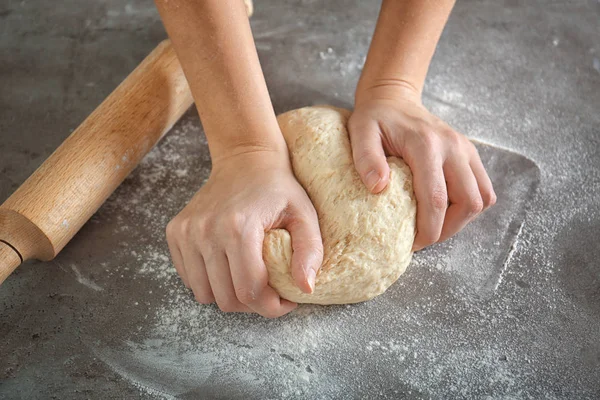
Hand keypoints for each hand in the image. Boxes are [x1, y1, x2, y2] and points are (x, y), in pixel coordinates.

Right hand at [166, 150, 322, 317]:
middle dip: (253, 305)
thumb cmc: (279, 189)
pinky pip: (189, 279)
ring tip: (249, 281)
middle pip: (227, 299)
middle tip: (269, 292)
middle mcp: (207, 231)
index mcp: (238, 227)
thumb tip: (305, 289)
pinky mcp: (175, 233)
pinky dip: (209, 282)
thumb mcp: (305, 215)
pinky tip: (229, 268)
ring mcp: (186, 232)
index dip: (271, 307)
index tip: (286, 301)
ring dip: (229, 296)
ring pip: (204, 294)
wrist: (245, 159)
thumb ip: (310, 252)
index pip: (250, 291)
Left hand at [348, 85, 495, 250]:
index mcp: (426, 144)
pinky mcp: (470, 154)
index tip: (412, 244)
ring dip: (462, 220)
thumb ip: (366, 158)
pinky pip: (483, 189)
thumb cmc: (375, 118)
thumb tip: (379, 188)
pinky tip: (446, 210)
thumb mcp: (360, 132)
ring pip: (482, 198)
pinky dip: (469, 206)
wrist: (394, 97)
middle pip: (468, 202)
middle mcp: (453, 146)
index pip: (437, 197)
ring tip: (435, 227)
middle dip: (448, 229)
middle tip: (424, 239)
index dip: (428, 229)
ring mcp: (466, 150)